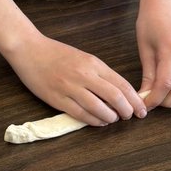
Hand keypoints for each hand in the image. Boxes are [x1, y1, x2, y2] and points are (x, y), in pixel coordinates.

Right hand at [3, 32, 147, 126]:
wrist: (29, 49)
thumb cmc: (56, 53)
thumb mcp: (82, 57)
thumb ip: (99, 73)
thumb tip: (118, 92)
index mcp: (92, 63)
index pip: (121, 84)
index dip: (135, 99)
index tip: (141, 109)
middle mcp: (84, 75)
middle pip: (115, 97)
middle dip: (127, 110)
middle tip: (130, 117)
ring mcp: (70, 88)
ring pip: (99, 108)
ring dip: (110, 117)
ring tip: (113, 119)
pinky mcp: (58, 99)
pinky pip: (81, 114)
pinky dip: (94, 121)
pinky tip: (98, 121)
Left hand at [136, 5, 170, 108]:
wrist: (164, 7)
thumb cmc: (150, 25)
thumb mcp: (144, 49)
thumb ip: (148, 76)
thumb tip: (146, 97)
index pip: (165, 83)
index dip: (155, 98)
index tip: (145, 105)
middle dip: (168, 101)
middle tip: (155, 103)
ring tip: (166, 98)